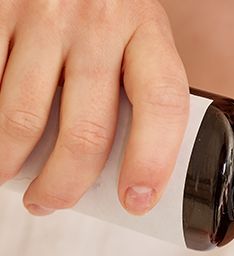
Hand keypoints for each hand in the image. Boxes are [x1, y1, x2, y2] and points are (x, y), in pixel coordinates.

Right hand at [0, 0, 188, 214]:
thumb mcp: (137, 32)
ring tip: (12, 176)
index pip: (162, 104)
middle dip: (67, 183)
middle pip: (87, 130)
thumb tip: (121, 166)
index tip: (137, 200)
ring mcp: (41, 16)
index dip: (152, 161)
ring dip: (12, 164)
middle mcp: (97, 22)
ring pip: (23, 119)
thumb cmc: (103, 4)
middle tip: (52, 201)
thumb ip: (135, 85)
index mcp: (146, 29)